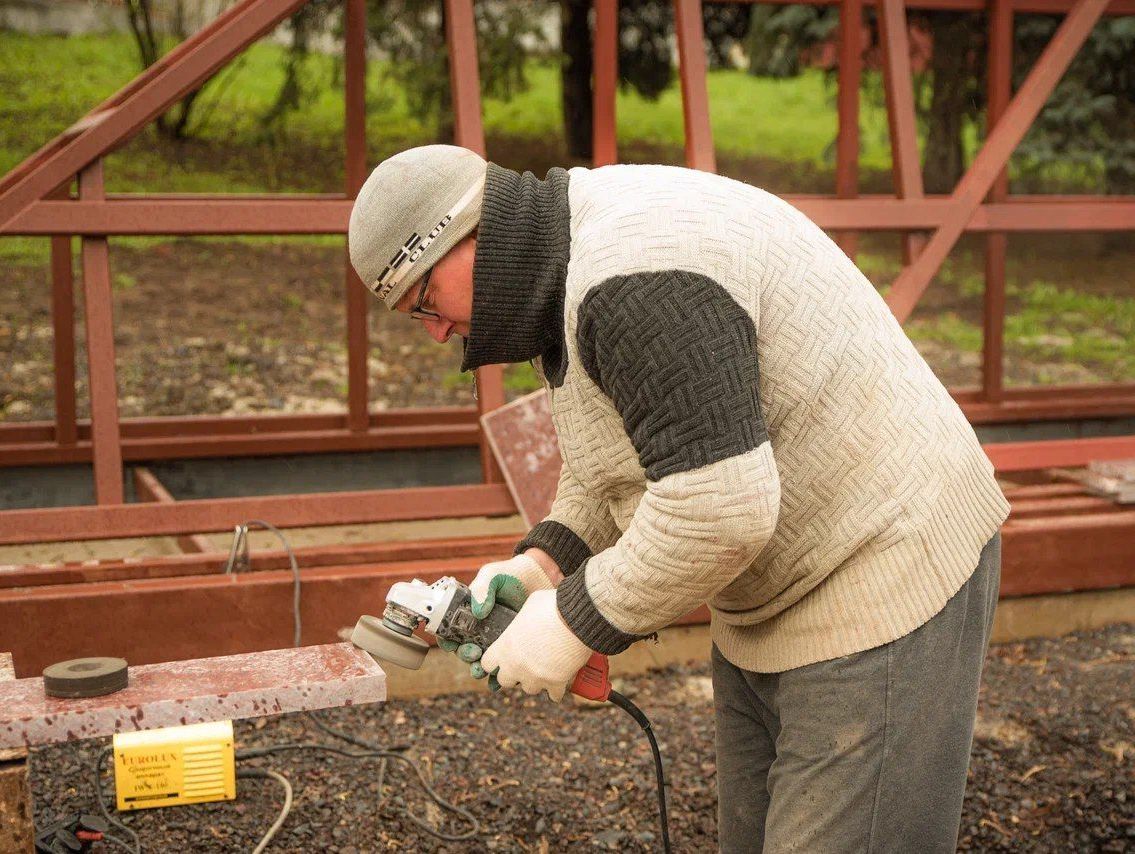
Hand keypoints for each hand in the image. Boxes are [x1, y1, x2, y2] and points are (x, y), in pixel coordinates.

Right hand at [438, 556, 540, 681]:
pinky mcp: (517, 647)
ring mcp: (499, 639)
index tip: (450, 643)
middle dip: (466, 655)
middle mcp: (482, 629)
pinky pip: (506, 665)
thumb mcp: (492, 575)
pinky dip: (501, 676)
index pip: (452, 630)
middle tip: (473, 653)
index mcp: (470, 614)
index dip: (447, 639)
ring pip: (484, 662)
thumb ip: (481, 588)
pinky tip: (500, 681)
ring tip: (482, 670)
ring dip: (479, 670)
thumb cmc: (513, 573)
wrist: (542, 576)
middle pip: (466, 649)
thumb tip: (476, 612)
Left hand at [480, 589, 592, 701]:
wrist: (576, 618)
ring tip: (543, 669)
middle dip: (513, 673)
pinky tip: (559, 683)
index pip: (487, 664)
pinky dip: (557, 690)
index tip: (500, 658)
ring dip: (535, 680)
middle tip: (523, 663)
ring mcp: (535, 677)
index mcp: (505, 646)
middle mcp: (516, 666)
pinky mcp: (555, 683)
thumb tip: (527, 618)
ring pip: (529, 689)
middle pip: (505, 681)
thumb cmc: (551, 606)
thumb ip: (522, 619)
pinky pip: (554, 695)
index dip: (494, 660)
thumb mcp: (529, 605)